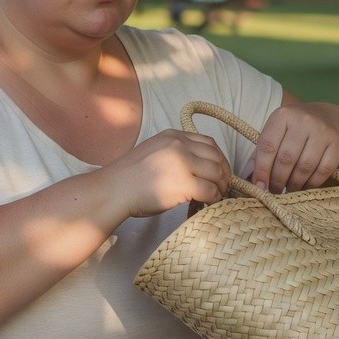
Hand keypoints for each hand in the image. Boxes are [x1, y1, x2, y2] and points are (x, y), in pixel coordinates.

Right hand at [106, 130, 231, 217]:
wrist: (114, 190)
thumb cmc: (129, 177)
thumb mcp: (153, 151)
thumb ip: (174, 153)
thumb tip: (196, 168)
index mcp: (173, 136)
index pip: (208, 143)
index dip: (218, 158)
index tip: (218, 171)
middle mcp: (180, 145)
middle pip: (216, 157)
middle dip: (224, 173)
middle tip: (222, 186)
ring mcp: (183, 164)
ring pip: (217, 173)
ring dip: (221, 186)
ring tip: (217, 195)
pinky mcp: (184, 184)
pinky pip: (210, 190)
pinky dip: (214, 198)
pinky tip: (209, 202)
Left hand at [251, 104, 338, 192]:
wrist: (331, 118)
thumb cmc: (296, 130)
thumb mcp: (277, 133)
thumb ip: (261, 154)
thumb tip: (249, 181)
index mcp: (282, 115)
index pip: (267, 147)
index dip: (261, 170)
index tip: (259, 187)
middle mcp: (303, 120)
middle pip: (286, 159)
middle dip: (278, 180)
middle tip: (274, 191)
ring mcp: (323, 130)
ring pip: (304, 167)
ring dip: (294, 184)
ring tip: (289, 189)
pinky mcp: (338, 142)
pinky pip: (323, 170)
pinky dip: (312, 183)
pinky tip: (305, 186)